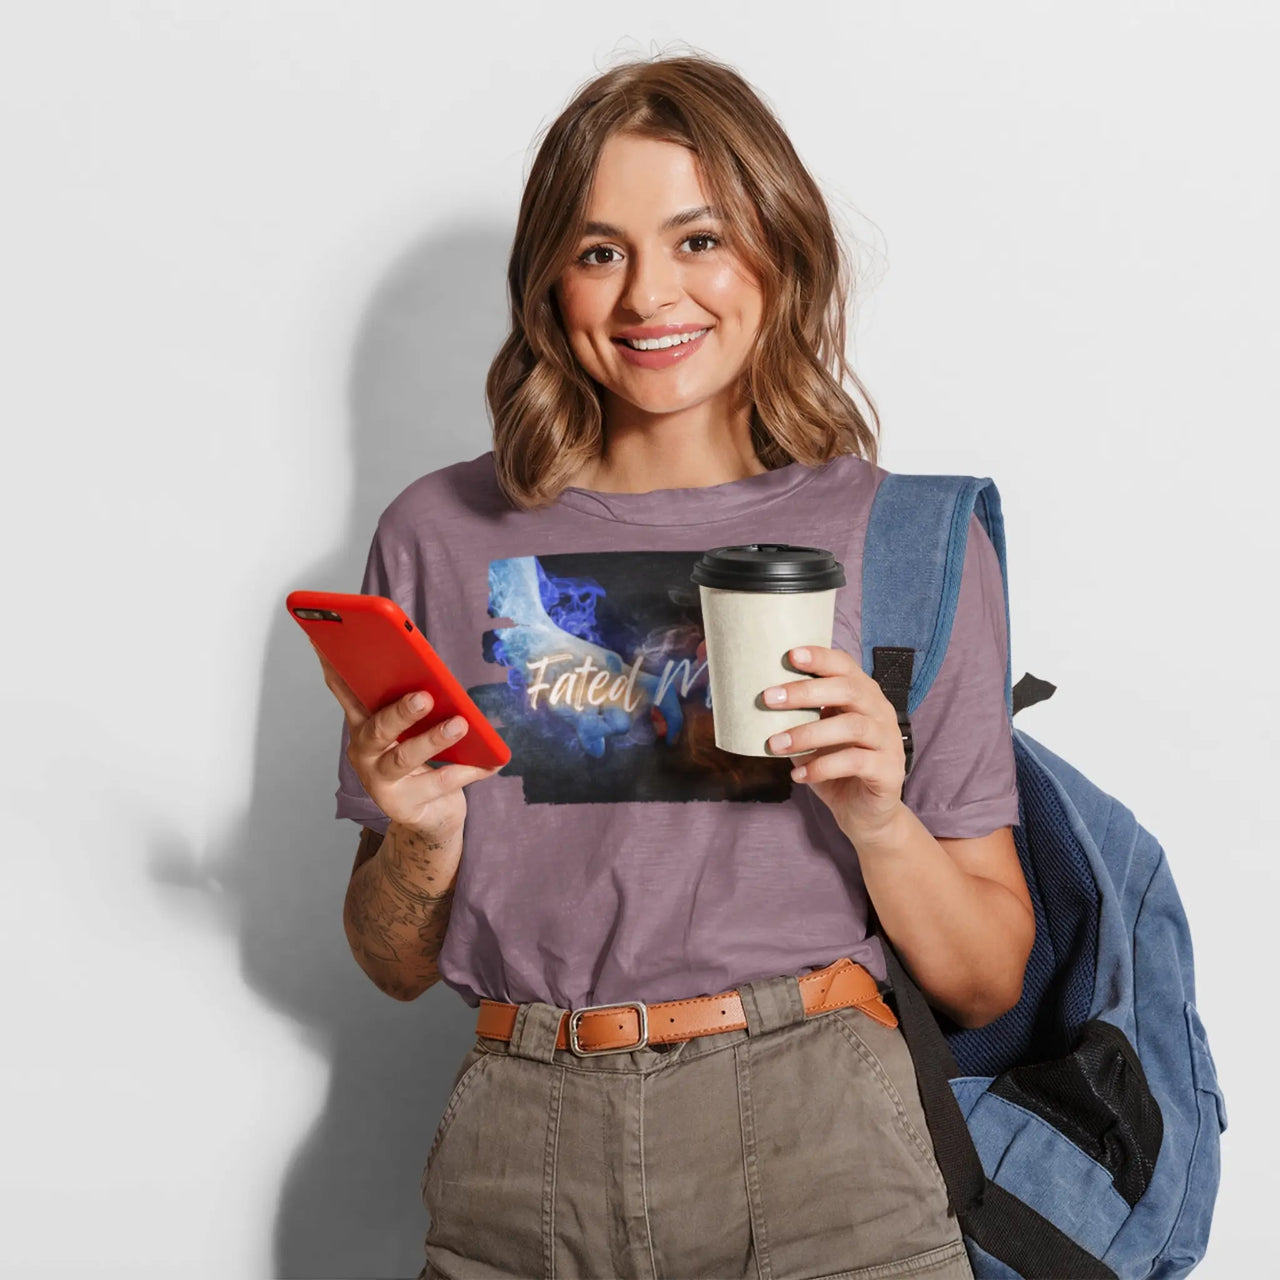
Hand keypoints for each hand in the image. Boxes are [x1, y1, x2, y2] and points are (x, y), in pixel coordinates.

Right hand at [310, 640, 502, 844]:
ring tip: (460, 725)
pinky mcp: (402, 806)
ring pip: (405, 758)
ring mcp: (379, 782)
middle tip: (423, 697)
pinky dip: (467, 771)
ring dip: (433, 739)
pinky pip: (438, 784)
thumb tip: (431, 675)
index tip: (332, 645)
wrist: (429, 815)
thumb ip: (411, 702)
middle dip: (400, 712)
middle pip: (378, 728)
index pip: (347, 693)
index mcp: (363, 724)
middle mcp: (364, 752)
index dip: (337, 671)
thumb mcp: (410, 728)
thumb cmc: (419, 760)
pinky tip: (488, 763)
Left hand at [760, 644, 905, 844]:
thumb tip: (759, 700)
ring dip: (808, 734)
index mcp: (863, 694)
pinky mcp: (888, 770)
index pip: (845, 666)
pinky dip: (821, 767)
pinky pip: (854, 762)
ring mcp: (888, 740)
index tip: (790, 655)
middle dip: (805, 692)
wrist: (864, 812)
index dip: (820, 657)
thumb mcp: (814, 736)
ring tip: (775, 744)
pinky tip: (798, 775)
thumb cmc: (834, 766)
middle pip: (848, 690)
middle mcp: (880, 711)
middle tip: (769, 699)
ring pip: (851, 726)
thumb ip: (798, 716)